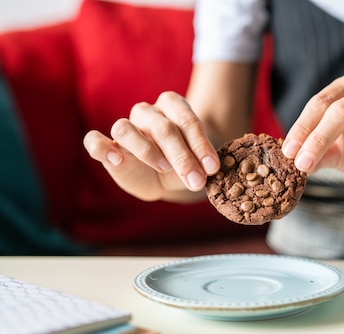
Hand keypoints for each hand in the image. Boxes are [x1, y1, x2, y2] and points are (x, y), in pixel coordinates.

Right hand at [83, 91, 219, 201]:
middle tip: (196, 180)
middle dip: (182, 156)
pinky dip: (102, 147)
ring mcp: (126, 128)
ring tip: (164, 168)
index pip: (186, 120)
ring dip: (147, 150)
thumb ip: (201, 164)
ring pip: (126, 129)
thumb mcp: (197, 163)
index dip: (200, 144)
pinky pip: (94, 140)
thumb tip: (207, 172)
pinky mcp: (108, 147)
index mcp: (173, 106)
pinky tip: (116, 159)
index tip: (212, 167)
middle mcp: (148, 113)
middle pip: (162, 128)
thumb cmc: (184, 163)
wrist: (166, 177)